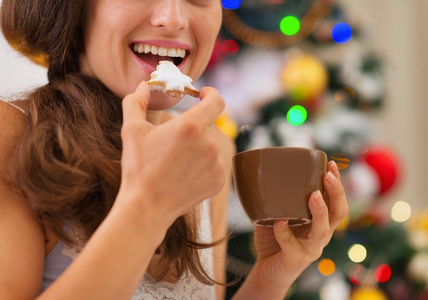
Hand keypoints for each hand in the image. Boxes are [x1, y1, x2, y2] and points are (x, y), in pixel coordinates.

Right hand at [117, 82, 225, 226]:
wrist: (147, 206)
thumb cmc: (138, 167)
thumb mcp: (132, 130)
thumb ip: (136, 102)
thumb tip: (143, 86)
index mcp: (191, 126)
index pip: (216, 100)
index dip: (211, 93)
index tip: (202, 94)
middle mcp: (210, 143)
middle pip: (209, 123)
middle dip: (195, 125)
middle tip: (175, 138)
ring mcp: (217, 164)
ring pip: (212, 144)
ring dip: (199, 145)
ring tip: (176, 159)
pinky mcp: (218, 180)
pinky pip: (215, 163)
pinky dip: (203, 163)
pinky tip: (184, 172)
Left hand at [249, 161, 347, 297]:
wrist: (267, 272)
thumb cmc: (273, 240)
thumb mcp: (276, 215)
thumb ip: (275, 199)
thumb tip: (263, 172)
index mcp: (319, 222)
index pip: (336, 201)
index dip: (337, 184)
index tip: (331, 164)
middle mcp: (320, 235)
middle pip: (339, 214)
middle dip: (336, 193)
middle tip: (328, 175)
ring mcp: (310, 249)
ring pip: (322, 231)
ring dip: (320, 211)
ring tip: (314, 195)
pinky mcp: (296, 259)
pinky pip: (291, 244)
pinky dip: (283, 231)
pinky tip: (278, 221)